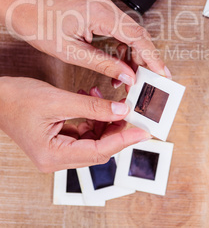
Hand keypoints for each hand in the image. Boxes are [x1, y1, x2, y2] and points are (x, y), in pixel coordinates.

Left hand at [0, 0, 170, 84]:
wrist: (25, 11)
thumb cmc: (41, 25)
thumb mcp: (72, 52)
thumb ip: (103, 63)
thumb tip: (127, 75)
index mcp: (100, 14)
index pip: (137, 35)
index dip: (152, 56)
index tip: (161, 73)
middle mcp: (106, 8)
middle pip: (138, 35)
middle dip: (146, 60)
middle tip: (149, 82)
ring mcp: (104, 10)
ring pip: (130, 35)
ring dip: (133, 58)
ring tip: (129, 81)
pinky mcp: (100, 16)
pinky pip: (120, 34)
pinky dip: (123, 52)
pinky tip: (118, 68)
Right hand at [0, 76, 150, 171]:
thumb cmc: (17, 99)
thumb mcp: (58, 100)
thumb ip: (92, 107)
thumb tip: (121, 110)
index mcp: (53, 155)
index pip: (99, 151)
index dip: (124, 140)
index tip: (143, 131)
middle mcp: (56, 159)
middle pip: (98, 148)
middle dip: (116, 128)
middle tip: (131, 110)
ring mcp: (56, 150)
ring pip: (92, 139)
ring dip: (102, 118)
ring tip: (103, 96)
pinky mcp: (57, 140)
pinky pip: (82, 132)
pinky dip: (91, 116)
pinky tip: (89, 98)